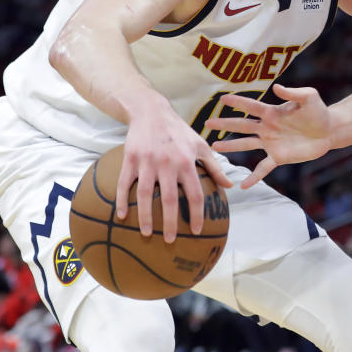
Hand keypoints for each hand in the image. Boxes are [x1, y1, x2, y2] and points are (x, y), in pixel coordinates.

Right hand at [116, 97, 232, 241]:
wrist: (151, 111)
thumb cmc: (179, 131)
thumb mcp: (200, 145)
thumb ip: (214, 166)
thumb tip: (229, 186)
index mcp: (186, 162)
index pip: (194, 193)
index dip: (196, 213)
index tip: (196, 230)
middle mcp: (167, 163)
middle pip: (169, 199)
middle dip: (170, 222)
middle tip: (170, 240)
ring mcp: (147, 162)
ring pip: (145, 195)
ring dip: (145, 216)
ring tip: (146, 234)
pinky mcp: (130, 159)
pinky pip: (124, 183)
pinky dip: (122, 200)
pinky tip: (122, 215)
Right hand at [206, 84, 332, 188]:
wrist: (329, 131)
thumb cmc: (319, 112)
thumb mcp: (309, 97)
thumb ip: (293, 93)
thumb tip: (275, 87)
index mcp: (272, 112)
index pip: (251, 106)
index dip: (237, 102)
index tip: (220, 99)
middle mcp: (267, 127)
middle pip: (242, 126)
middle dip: (224, 124)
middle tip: (206, 123)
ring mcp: (271, 143)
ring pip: (246, 145)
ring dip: (231, 146)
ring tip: (214, 147)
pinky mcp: (278, 157)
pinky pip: (263, 168)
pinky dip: (253, 177)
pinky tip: (242, 186)